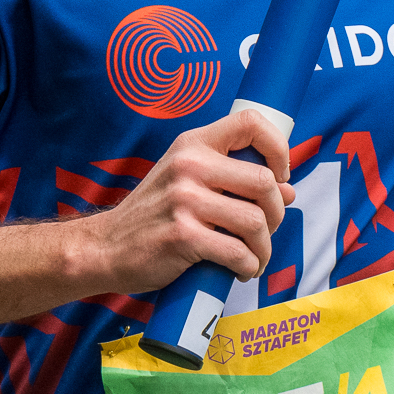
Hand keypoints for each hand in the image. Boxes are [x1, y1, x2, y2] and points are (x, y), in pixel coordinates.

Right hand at [74, 107, 294, 294]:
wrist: (105, 247)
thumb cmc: (152, 215)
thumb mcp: (185, 181)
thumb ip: (232, 179)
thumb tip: (289, 190)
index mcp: (192, 144)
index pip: (250, 123)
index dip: (278, 147)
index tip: (280, 175)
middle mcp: (189, 165)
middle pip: (264, 181)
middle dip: (277, 212)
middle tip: (266, 230)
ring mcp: (185, 201)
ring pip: (256, 222)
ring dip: (264, 248)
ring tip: (254, 257)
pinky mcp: (183, 236)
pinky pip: (238, 252)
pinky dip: (248, 267)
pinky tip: (240, 270)